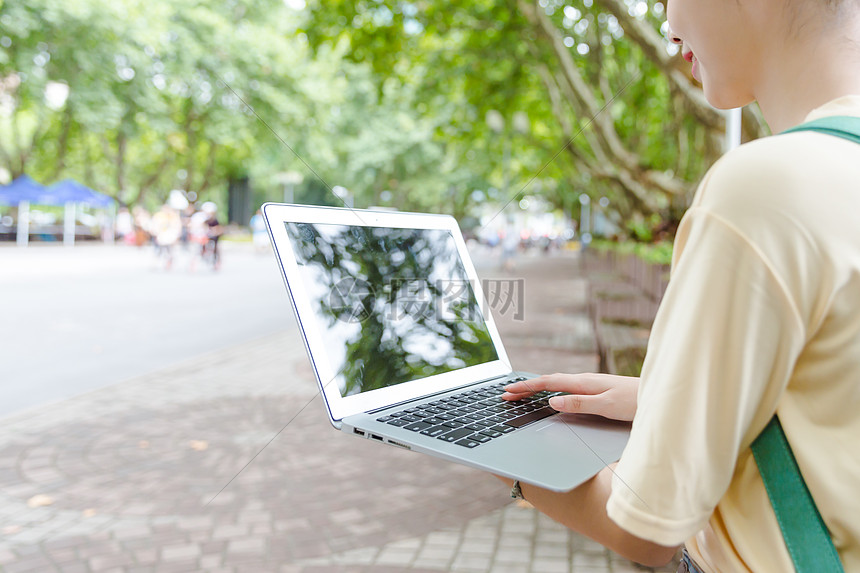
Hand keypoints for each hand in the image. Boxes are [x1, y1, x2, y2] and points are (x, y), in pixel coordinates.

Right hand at [502, 373, 638, 421]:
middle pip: (548, 381)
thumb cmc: (636, 402)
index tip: (508, 391)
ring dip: (537, 387)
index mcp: (583, 383)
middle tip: (506, 393)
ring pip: (556, 383)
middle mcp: (585, 381)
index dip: (526, 387)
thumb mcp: (606, 406)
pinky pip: (566, 387)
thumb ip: (579, 404)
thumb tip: (551, 400)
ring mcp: (590, 384)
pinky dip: (551, 389)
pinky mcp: (596, 390)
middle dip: (526, 386)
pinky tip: (551, 393)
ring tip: (522, 392)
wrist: (659, 396)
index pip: (548, 383)